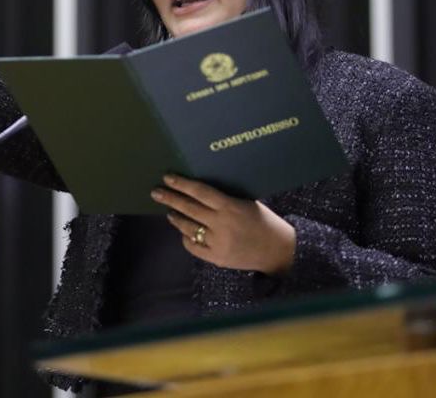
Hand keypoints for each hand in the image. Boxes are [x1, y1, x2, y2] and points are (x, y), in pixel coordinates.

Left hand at [151, 174, 295, 274]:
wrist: (278, 251)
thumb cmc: (264, 222)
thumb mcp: (247, 203)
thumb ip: (224, 199)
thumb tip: (198, 189)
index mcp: (231, 207)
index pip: (200, 192)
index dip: (182, 184)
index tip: (168, 178)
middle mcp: (222, 225)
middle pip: (189, 209)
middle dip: (170, 199)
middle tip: (156, 192)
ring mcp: (218, 243)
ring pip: (188, 228)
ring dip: (176, 218)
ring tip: (169, 211)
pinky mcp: (217, 258)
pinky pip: (193, 246)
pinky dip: (187, 237)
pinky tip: (185, 231)